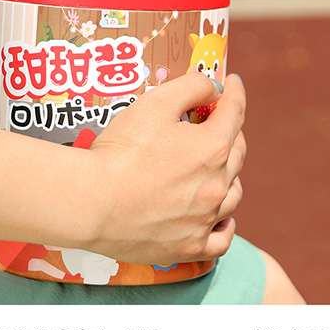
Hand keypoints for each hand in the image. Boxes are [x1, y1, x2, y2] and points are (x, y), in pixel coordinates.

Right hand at [85, 72, 245, 265]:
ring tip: (216, 166)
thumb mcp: (155, 102)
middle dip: (229, 130)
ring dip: (229, 174)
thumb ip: (191, 87)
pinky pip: (222, 238)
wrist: (93, 201)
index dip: (234, 93)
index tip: (231, 83)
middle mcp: (217, 184)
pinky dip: (225, 225)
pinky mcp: (190, 247)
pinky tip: (219, 217)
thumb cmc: (121, 150)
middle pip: (236, 151)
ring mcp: (206, 219)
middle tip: (215, 120)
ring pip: (233, 194)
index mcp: (212, 147)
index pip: (234, 112)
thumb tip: (214, 88)